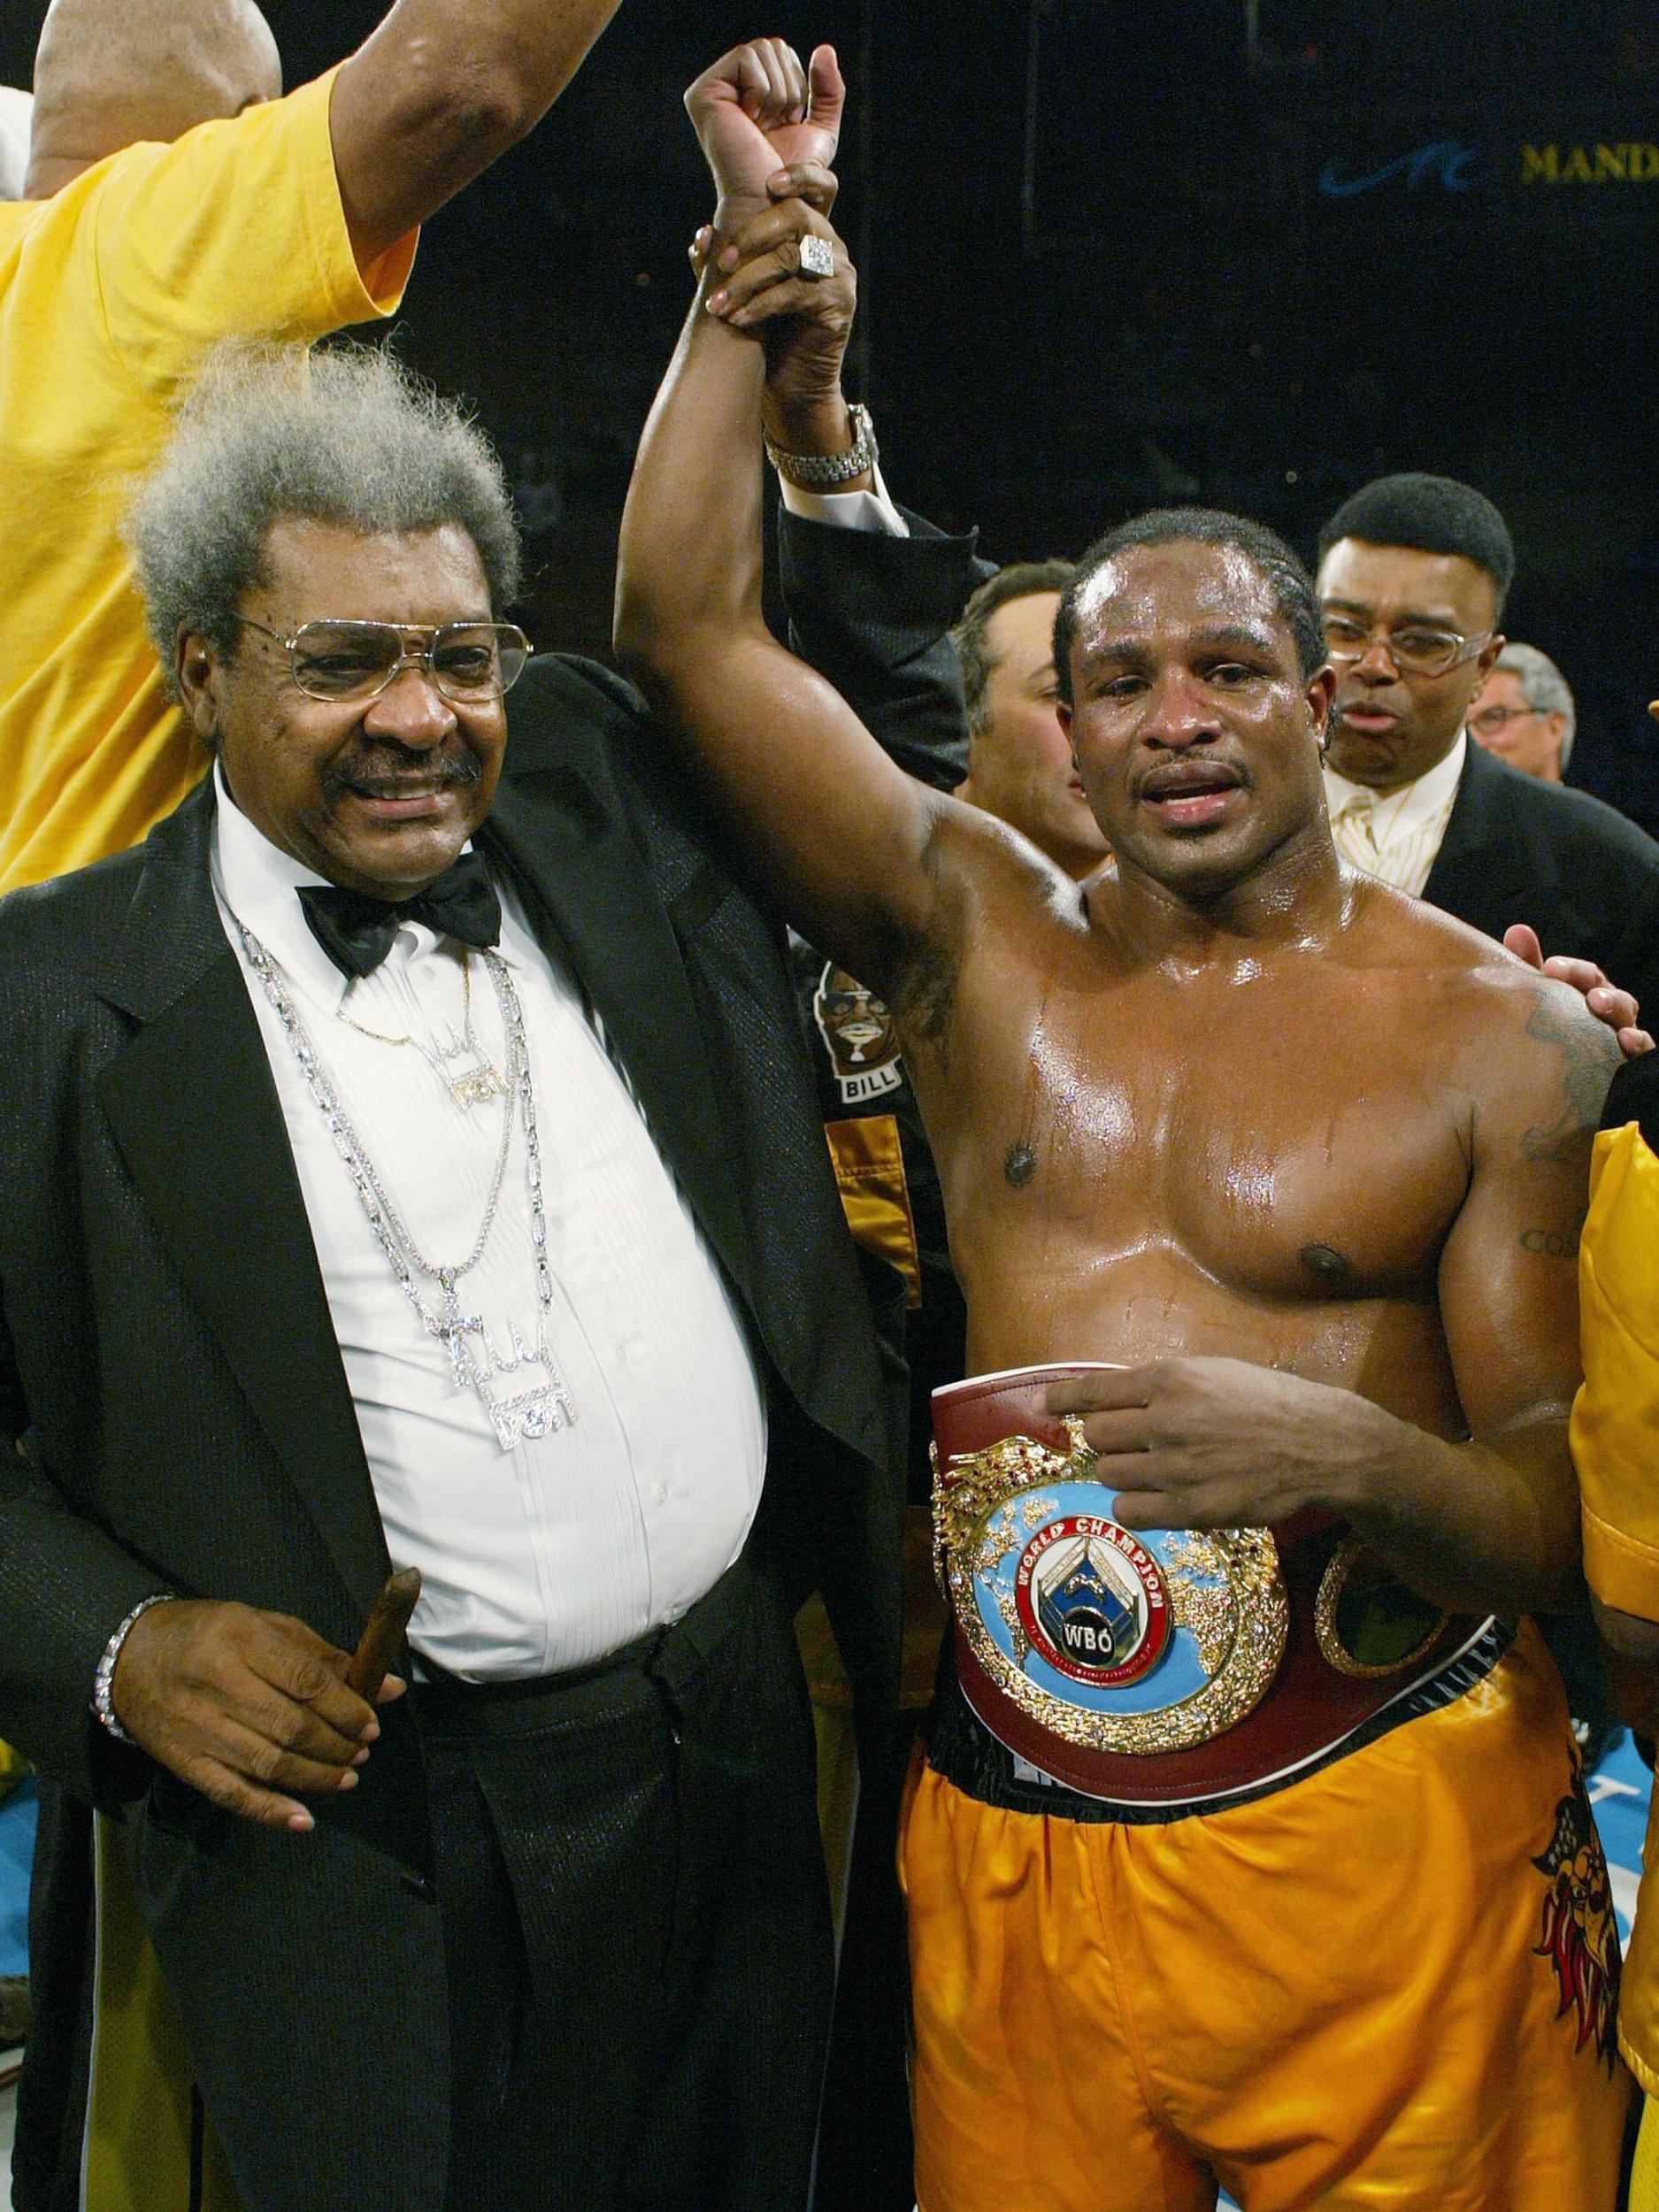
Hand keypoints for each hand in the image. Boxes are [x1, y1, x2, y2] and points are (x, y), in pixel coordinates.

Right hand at [111, 1598, 404, 1831]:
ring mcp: (198, 1728)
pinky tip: (304, 1819)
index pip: (306, 1681)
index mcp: (242, 1638)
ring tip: (346, 1778)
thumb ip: (325, 1658)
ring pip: (268, 1763)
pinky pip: (232, 1793)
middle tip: (362, 1752)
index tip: (371, 1723)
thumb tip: (388, 1689)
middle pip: (291, 1726)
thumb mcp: (266, 1625)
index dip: (346, 1708)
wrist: (129, 1656)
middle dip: (337, 1745)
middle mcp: (218, 1683)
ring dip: (316, 1777)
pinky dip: (271, 1810)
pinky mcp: (184, 1762)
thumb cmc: (209, 1634)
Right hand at [684, 38, 843, 220]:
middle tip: (772, 126)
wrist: (770, 202)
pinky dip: (762, 92)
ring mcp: (711, 88)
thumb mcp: (819, 128)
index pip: (781, 51)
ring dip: (777, 93)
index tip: (783, 123)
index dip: (796, 84)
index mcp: (745, 90)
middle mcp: (725, 85)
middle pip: (773, 46)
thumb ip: (827, 90)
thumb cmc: (791, 176)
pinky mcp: (703, 93)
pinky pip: (748, 58)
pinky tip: (750, 121)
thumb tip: (825, 48)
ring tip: (761, 126)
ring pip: (762, 49)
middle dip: (788, 87)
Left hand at [705, 198, 857, 444]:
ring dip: (747, 280)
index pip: (819, 187)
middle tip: (722, 262)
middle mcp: (831, 249)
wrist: (787, 391)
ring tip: (718, 305)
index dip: (799, 175)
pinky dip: (760, 305)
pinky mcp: (837, 308)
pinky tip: (737, 319)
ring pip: (791, 257)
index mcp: (811, 234)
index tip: (768, 183)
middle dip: (752, 235)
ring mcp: (838, 277)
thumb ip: (724, 261)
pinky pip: (795, 294)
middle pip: (798, 216)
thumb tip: (702, 234)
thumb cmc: (762, 336)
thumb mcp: (740, 290)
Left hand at [1045, 1355, 1390, 1530]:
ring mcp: (1175, 1468)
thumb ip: (1162, 1385)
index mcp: (1169, 1380)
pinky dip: (1134, 1504)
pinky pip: (1129, 1511)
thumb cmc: (1267, 1401)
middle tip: (1131, 1441)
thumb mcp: (1213, 1372)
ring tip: (1154, 1468)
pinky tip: (1155, 1496)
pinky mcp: (1189, 1509)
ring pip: (1109, 1474)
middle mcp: (1165, 1421)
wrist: (1318, 1445)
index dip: (1063, 1400)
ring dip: (1122, 1472)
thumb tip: (1113, 1397)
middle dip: (1107, 1438)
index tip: (1048, 1406)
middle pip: (1096, 1436)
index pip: (1093, 1392)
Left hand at [1504, 924, 1651, 1057]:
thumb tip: (1518, 930)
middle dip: (1600, 990)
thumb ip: (1529, 966)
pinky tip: (1625, 1040)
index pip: (1586, 976)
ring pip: (1627, 1017)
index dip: (1571, 970)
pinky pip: (1642, 1049)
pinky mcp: (1628, 1060)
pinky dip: (1639, 1042)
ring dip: (1616, 1008)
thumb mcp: (1537, 999)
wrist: (1549, 1074)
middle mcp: (1608, 1011)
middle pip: (1611, 994)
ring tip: (1600, 1006)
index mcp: (1587, 993)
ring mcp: (1620, 1034)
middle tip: (1587, 994)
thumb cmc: (1548, 1028)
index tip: (1550, 968)